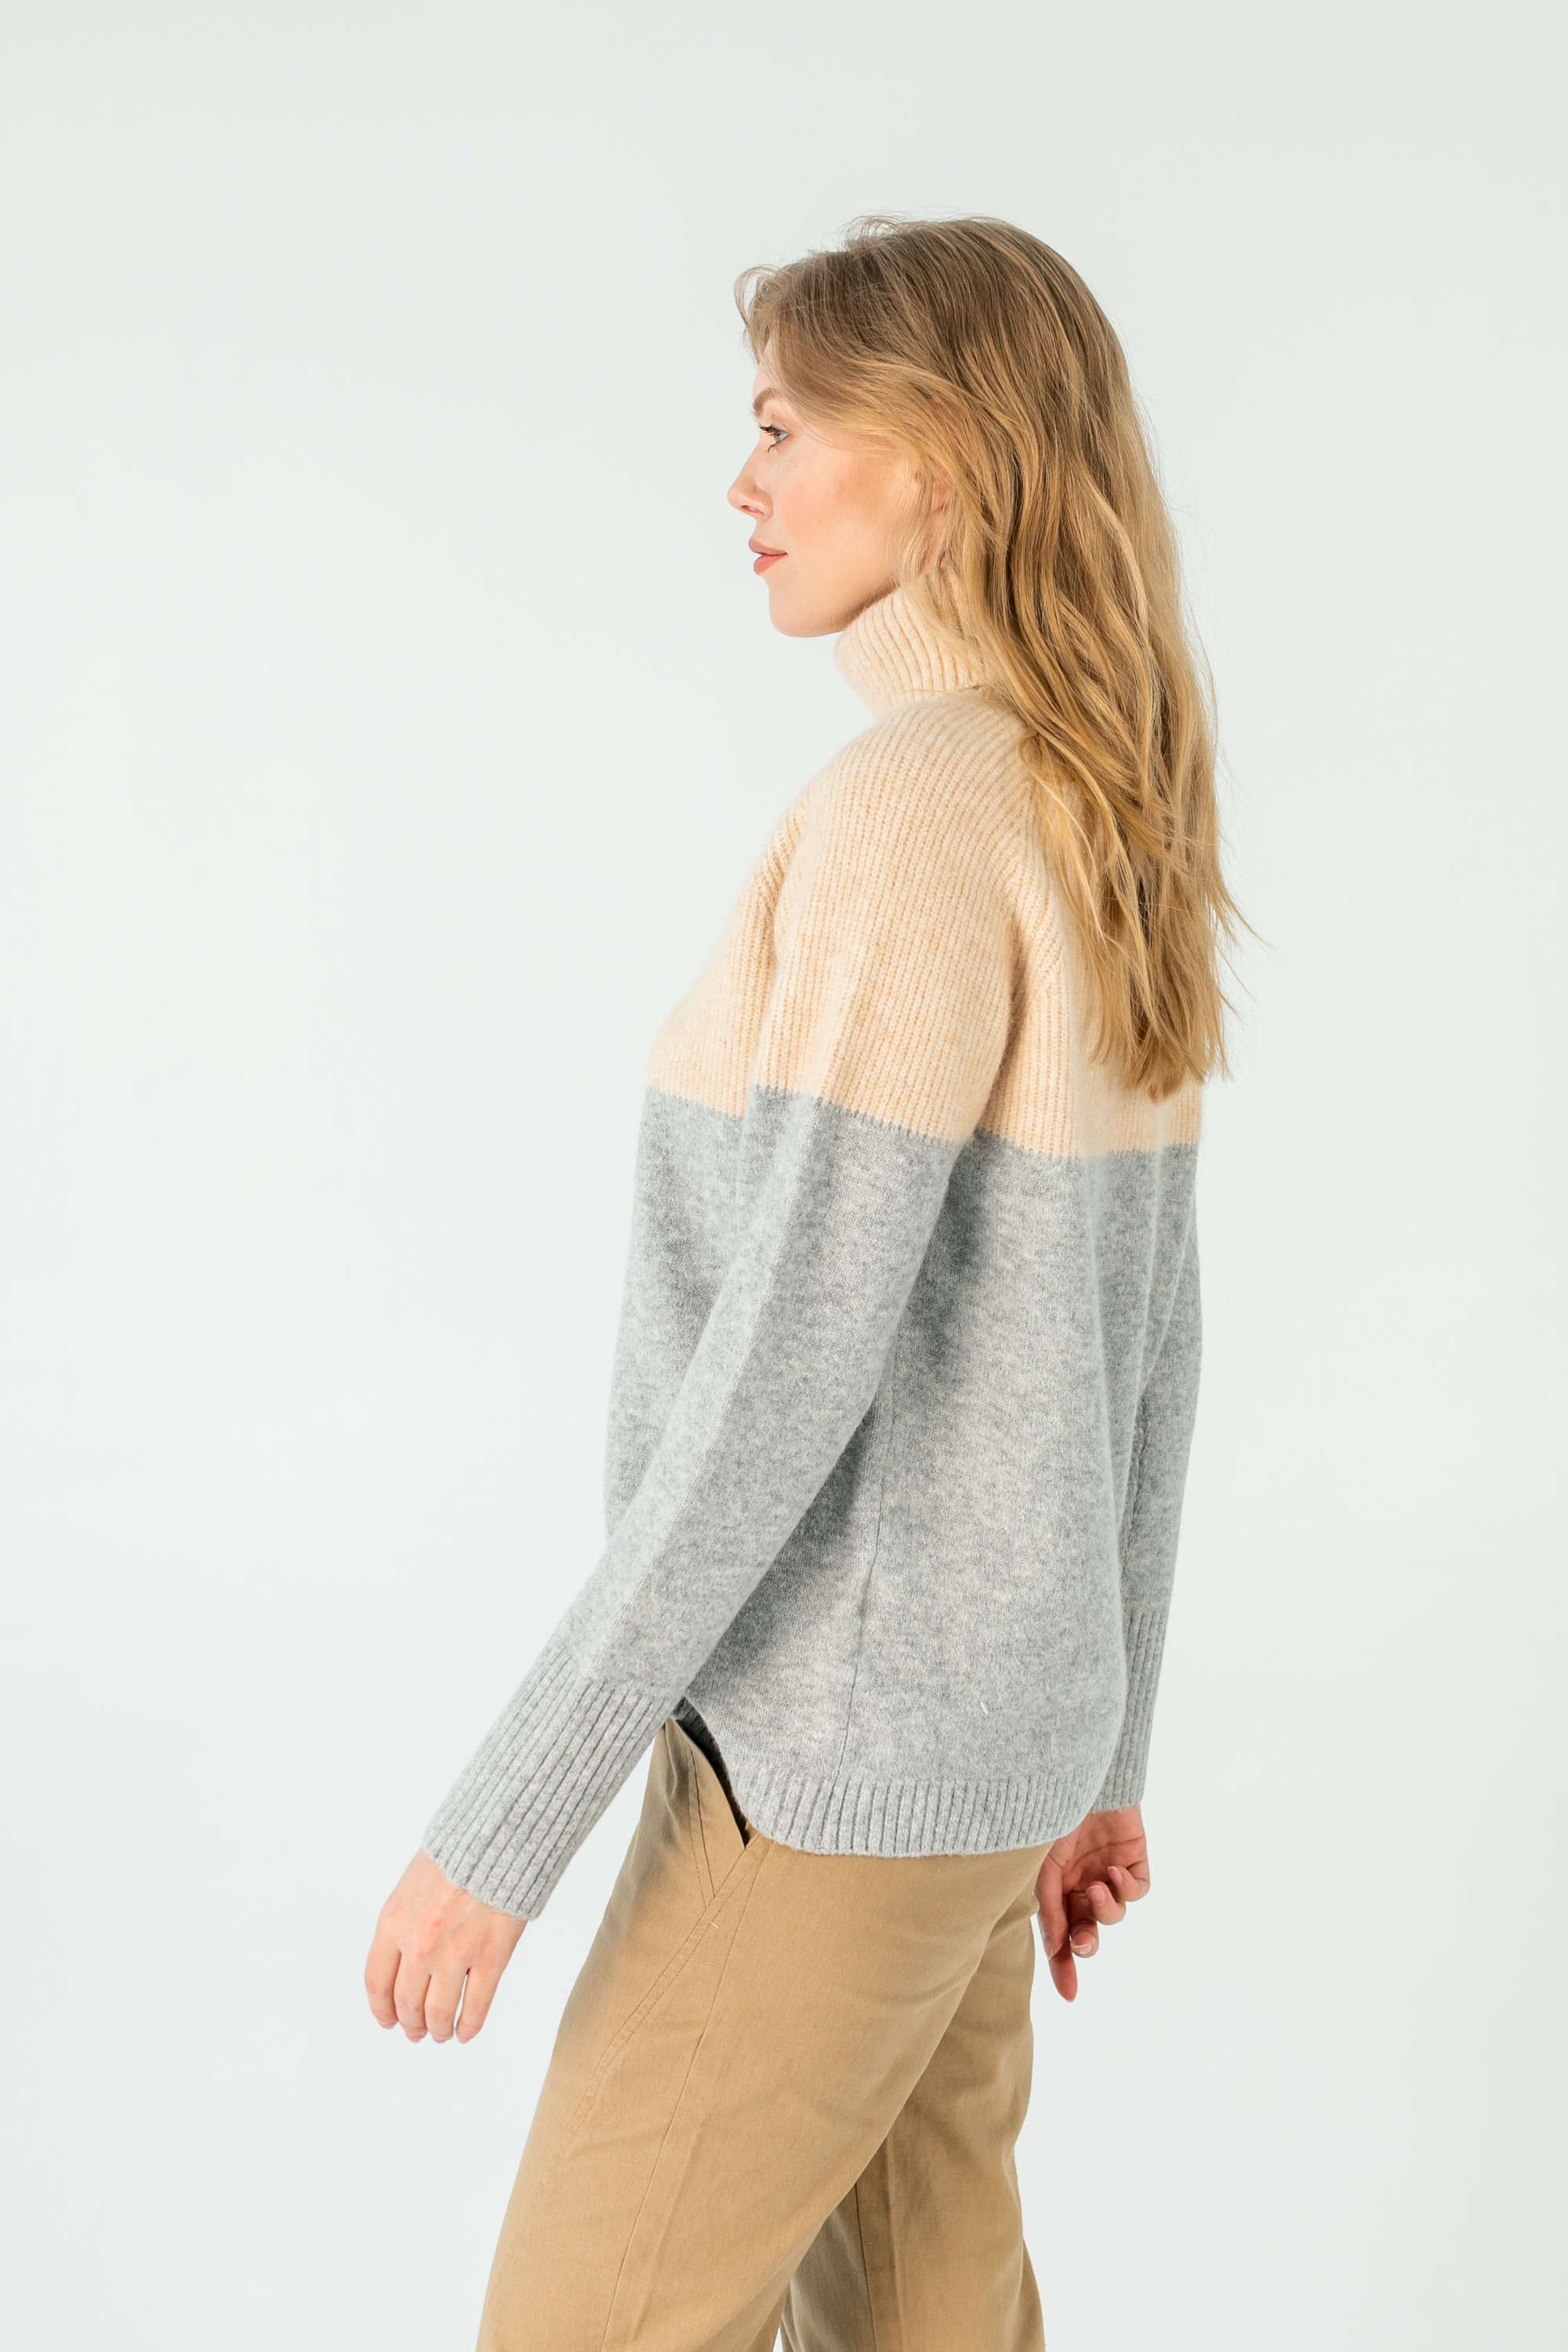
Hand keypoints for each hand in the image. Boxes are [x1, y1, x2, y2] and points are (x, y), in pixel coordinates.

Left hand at [364, 1850, 525, 2043]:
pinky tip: (466, 2031)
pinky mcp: (492, 1955)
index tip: (387, 2020)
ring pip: (439, 2012)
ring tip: (441, 2033)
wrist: (498, 1834)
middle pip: (407, 2004)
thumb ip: (402, 1923)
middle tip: (416, 2031)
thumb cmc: (457, 1852)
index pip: (377, 1984)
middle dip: (410, 2024)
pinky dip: (470, 2025)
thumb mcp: (411, 1883)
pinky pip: (476, 2005)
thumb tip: (400, 1960)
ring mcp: (456, 1953)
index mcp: (393, 1924)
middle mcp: (418, 1945)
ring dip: (438, 2029)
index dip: (382, 2010)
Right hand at [1034, 1805, 1149, 2001]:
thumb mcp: (1041, 1865)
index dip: (1063, 1966)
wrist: (1083, 1775)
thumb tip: (1058, 1950)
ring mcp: (1107, 1872)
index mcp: (1053, 1886)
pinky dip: (1127, 1889)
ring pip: (1114, 1914)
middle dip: (1087, 1942)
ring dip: (1106, 1910)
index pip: (1058, 1934)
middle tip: (1083, 1942)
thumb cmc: (1053, 1815)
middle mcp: (1080, 1883)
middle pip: (1088, 1930)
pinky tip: (1113, 1872)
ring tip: (1096, 1887)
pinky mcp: (1133, 1860)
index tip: (1070, 1995)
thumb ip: (1049, 1908)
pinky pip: (1136, 1890)